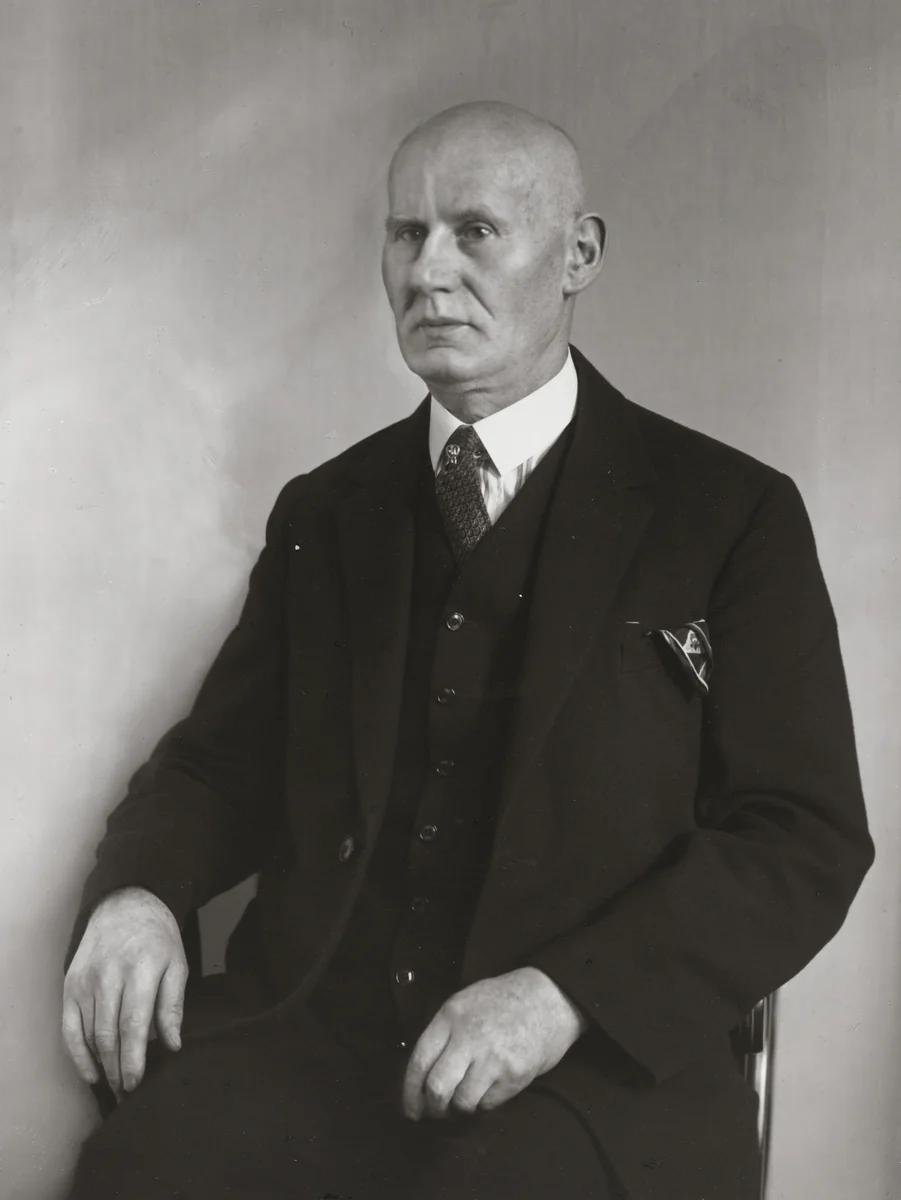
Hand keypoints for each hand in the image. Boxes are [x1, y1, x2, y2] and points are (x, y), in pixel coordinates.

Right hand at [62, 886, 187, 1100]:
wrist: (124, 906)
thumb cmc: (157, 938)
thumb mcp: (177, 964)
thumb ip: (173, 1005)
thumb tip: (173, 1045)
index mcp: (141, 970)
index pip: (133, 1025)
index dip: (133, 1059)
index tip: (136, 1084)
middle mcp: (109, 976)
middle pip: (108, 1035)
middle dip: (117, 1070)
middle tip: (127, 1094)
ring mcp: (86, 980)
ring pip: (89, 1035)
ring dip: (101, 1066)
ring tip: (115, 1087)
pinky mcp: (71, 985)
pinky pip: (69, 1028)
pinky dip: (77, 1054)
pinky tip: (90, 1073)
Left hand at [401, 966, 587, 1119]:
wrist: (550, 997)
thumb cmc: (504, 1000)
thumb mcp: (466, 1001)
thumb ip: (445, 1031)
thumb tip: (423, 1072)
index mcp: (452, 1015)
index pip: (419, 1061)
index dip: (409, 1091)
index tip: (410, 1107)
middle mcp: (469, 1037)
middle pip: (437, 1088)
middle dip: (432, 1108)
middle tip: (434, 1112)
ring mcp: (493, 1058)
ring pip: (462, 1102)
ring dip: (460, 1107)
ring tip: (466, 1097)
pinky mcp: (514, 1075)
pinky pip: (488, 1104)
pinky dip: (484, 1103)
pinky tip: (490, 1087)